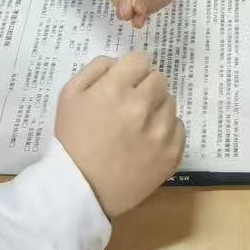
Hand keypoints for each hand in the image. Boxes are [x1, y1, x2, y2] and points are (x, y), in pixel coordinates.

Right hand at [54, 52, 185, 218]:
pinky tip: (147, 143)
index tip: (124, 85)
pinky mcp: (172, 155)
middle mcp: (142, 107)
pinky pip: (179, 128)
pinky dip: (166, 132)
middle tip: (129, 108)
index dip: (131, 71)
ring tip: (137, 128)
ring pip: (170, 103)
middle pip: (159, 80)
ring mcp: (160, 133)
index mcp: (115, 90)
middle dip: (145, 88)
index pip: (140, 60)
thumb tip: (121, 62)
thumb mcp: (69, 95)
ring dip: (156, 109)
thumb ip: (96, 68)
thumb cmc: (72, 140)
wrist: (80, 189)